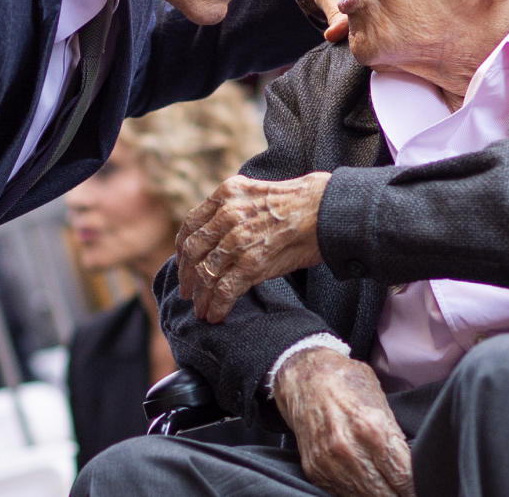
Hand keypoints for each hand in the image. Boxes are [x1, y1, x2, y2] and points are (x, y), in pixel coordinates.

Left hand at [177, 172, 328, 321]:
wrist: (326, 209)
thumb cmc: (299, 201)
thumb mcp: (256, 192)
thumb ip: (233, 209)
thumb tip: (218, 234)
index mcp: (226, 193)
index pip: (191, 224)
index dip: (183, 249)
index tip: (183, 263)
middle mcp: (227, 214)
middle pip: (193, 251)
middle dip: (186, 276)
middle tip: (187, 292)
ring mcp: (238, 239)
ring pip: (206, 273)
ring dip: (201, 296)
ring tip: (201, 309)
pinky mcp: (252, 263)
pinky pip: (224, 289)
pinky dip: (216, 305)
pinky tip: (216, 315)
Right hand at [275, 348, 415, 496]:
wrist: (303, 378)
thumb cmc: (345, 382)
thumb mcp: (379, 399)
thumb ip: (393, 434)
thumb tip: (409, 464)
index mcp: (371, 428)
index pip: (403, 476)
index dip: (413, 484)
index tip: (416, 485)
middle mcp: (348, 450)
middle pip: (385, 494)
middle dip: (398, 493)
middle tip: (404, 489)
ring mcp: (329, 463)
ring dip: (376, 493)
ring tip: (385, 485)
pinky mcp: (315, 470)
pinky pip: (342, 493)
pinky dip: (355, 491)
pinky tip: (362, 480)